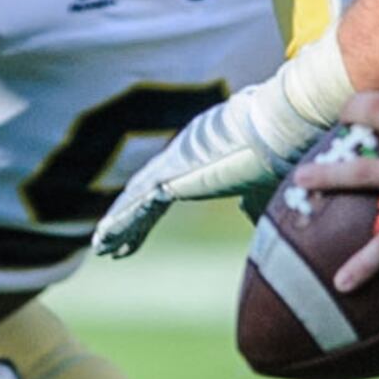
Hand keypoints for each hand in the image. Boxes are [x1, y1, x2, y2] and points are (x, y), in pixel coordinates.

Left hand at [88, 40, 356, 256]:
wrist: (278, 131)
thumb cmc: (278, 155)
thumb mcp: (264, 189)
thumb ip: (254, 204)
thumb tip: (252, 221)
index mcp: (200, 162)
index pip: (166, 192)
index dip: (149, 216)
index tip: (136, 234)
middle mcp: (180, 160)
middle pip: (145, 197)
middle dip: (127, 223)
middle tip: (108, 244)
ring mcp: (171, 164)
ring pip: (136, 201)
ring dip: (119, 226)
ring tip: (100, 247)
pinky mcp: (168, 173)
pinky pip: (136, 203)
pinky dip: (120, 223)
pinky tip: (103, 239)